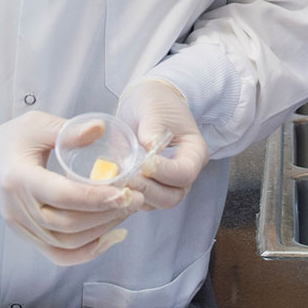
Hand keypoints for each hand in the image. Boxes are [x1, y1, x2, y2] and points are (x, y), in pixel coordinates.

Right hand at [0, 112, 139, 263]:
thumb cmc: (11, 140)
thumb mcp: (36, 125)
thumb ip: (67, 130)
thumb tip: (100, 129)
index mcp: (18, 178)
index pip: (61, 195)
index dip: (94, 197)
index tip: (124, 191)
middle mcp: (17, 209)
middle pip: (67, 224)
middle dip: (105, 214)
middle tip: (134, 198)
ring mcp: (21, 227)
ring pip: (66, 242)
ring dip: (101, 230)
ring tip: (125, 210)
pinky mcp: (27, 237)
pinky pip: (58, 255)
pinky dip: (86, 252)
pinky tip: (110, 237)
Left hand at [116, 80, 209, 209]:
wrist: (147, 104)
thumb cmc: (157, 104)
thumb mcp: (156, 110)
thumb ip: (154, 130)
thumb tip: (150, 150)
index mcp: (194, 153)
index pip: (185, 173)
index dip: (165, 172)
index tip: (145, 162)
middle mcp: (183, 173)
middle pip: (172, 196)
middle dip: (149, 190)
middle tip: (129, 178)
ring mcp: (165, 183)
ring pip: (156, 203)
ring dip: (137, 196)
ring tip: (119, 182)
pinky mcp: (148, 186)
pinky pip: (140, 200)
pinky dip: (127, 196)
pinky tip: (114, 186)